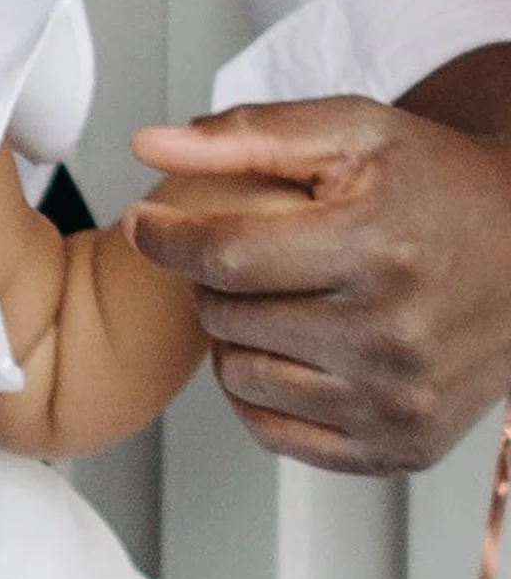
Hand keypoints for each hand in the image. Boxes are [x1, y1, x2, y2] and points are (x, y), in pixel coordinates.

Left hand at [128, 96, 510, 472]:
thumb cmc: (434, 183)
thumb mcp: (349, 131)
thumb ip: (244, 135)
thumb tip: (147, 145)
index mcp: (378, 248)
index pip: (226, 256)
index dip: (165, 237)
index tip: (145, 223)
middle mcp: (392, 335)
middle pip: (226, 318)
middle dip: (210, 280)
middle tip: (242, 253)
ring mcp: (399, 402)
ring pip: (240, 379)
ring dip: (231, 336)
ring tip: (269, 297)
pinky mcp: (401, 447)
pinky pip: (275, 434)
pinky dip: (260, 393)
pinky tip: (286, 347)